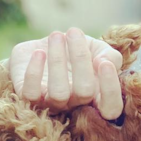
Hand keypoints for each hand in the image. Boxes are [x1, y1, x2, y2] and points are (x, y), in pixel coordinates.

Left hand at [8, 27, 124, 119]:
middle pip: (85, 93)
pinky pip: (31, 92)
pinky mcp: (29, 98)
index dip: (111, 90)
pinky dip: (34, 71)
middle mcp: (76, 104)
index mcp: (96, 96)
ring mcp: (52, 104)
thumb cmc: (75, 51)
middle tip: (73, 31)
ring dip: (57, 60)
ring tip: (56, 35)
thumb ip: (111, 56)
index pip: (111, 109)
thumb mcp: (97, 49)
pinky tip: (39, 52)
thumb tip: (105, 62)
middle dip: (81, 59)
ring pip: (58, 93)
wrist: (42, 47)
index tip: (104, 62)